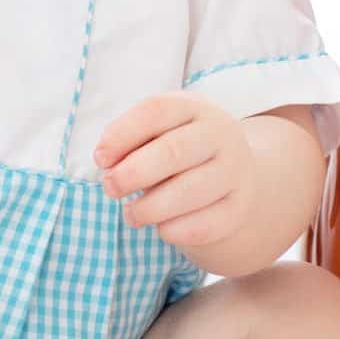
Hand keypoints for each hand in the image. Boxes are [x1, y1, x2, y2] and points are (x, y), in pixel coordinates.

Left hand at [93, 92, 257, 252]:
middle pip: (174, 151)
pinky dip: (172, 231)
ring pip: (189, 191)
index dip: (122, 134)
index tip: (100, 158)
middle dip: (133, 173)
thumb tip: (107, 162)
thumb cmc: (178, 152)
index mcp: (195, 107)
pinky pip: (203, 225)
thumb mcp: (157, 134)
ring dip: (149, 207)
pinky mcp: (238, 207)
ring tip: (131, 213)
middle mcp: (221, 135)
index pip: (156, 111)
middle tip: (110, 187)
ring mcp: (235, 171)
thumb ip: (130, 142)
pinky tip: (161, 227)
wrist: (230, 176)